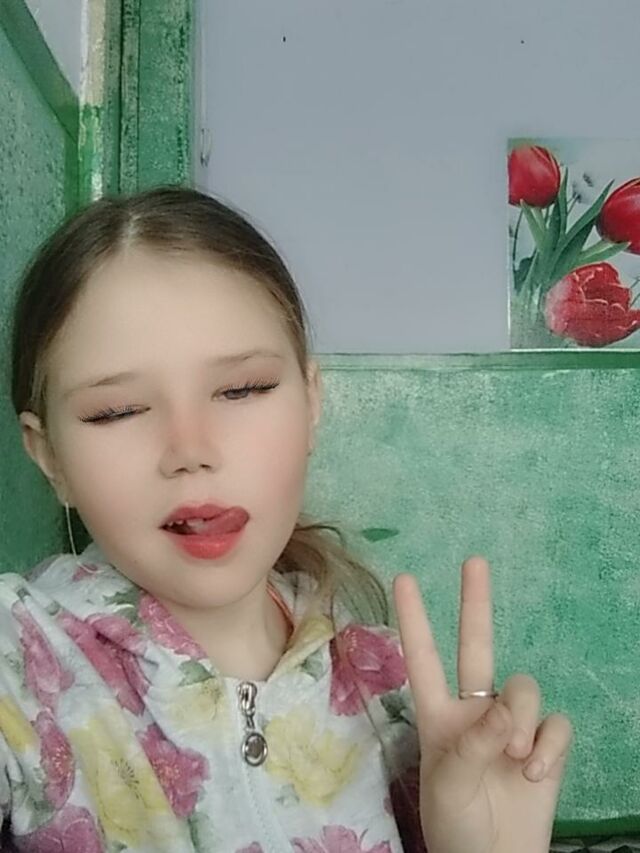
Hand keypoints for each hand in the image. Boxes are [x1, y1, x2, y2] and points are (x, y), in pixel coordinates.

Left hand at [393, 557, 571, 852]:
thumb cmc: (457, 826)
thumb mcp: (449, 783)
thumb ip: (472, 742)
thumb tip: (506, 711)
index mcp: (438, 715)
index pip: (423, 659)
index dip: (415, 620)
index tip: (405, 578)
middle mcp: (475, 710)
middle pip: (477, 646)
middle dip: (475, 603)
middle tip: (473, 560)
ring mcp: (511, 725)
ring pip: (523, 687)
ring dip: (520, 720)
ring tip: (513, 759)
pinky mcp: (545, 744)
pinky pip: (555, 724)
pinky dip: (548, 747)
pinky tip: (535, 773)